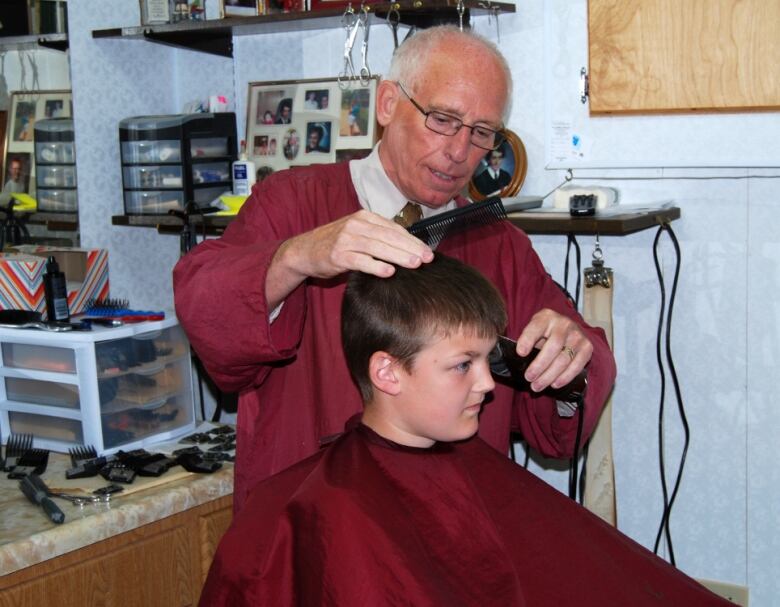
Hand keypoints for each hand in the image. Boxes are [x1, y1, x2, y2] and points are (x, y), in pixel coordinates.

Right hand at [283, 209, 433, 278]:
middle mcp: (355, 225)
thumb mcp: (357, 233)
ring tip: (414, 264)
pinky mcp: (337, 255)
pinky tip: (389, 272)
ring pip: (377, 247)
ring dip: (398, 256)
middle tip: (427, 258)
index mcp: (364, 217)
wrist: (304, 250)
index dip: (412, 240)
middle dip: (410, 247)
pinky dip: (375, 266)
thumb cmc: (335, 244)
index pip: (394, 228)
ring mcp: (345, 239)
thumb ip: (378, 236)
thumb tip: (408, 247)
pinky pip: (360, 261)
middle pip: (389, 236)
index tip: (427, 251)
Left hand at [514, 309, 592, 392]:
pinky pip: (576, 366)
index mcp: (546, 317)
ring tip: (537, 386)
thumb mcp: (534, 330)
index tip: (520, 353)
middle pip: (552, 347)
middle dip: (539, 366)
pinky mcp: (587, 347)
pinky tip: (554, 384)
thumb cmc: (545, 333)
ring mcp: (577, 335)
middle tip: (529, 378)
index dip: (528, 340)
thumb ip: (528, 341)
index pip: (536, 327)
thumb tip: (516, 361)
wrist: (568, 329)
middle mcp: (564, 324)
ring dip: (549, 376)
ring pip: (564, 359)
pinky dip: (565, 377)